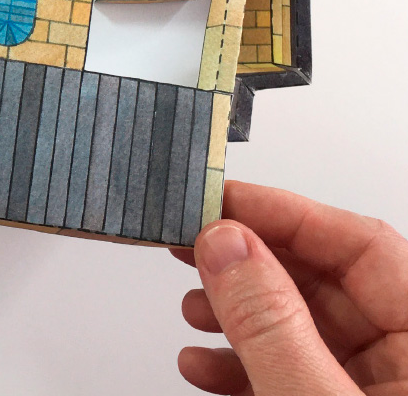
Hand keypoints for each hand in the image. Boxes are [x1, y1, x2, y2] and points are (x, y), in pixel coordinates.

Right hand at [171, 181, 407, 394]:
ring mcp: (369, 392)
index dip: (288, 215)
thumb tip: (226, 245)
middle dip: (249, 265)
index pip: (364, 247)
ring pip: (299, 328)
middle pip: (324, 283)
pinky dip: (240, 362)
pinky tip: (202, 363)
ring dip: (235, 312)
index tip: (220, 202)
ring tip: (192, 308)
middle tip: (192, 244)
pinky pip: (289, 373)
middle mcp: (403, 364)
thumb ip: (271, 325)